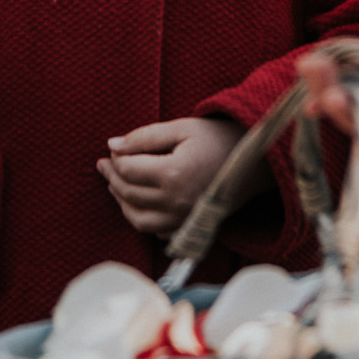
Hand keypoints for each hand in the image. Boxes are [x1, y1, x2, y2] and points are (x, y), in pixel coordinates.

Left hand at [97, 116, 264, 239]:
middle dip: (112, 178)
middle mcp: (176, 202)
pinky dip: (140, 217)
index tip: (113, 148)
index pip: (128, 170)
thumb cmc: (216, 139)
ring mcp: (182, 218)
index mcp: (173, 174)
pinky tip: (137, 201)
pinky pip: (155, 230)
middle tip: (106, 164)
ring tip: (115, 183)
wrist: (253, 161)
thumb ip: (144, 136)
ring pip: (137, 218)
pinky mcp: (188, 226)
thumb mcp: (181, 128)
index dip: (116, 158)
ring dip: (121, 201)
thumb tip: (112, 145)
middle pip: (129, 194)